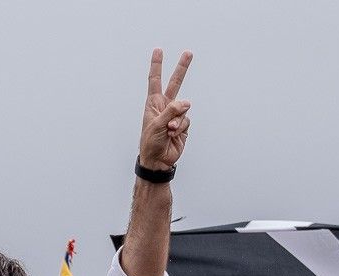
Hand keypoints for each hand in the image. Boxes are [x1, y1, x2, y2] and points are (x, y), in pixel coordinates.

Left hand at [139, 49, 192, 169]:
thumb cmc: (150, 143)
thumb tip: (186, 102)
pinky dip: (181, 127)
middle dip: (182, 68)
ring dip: (178, 120)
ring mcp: (175, 115)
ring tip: (169, 130)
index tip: (158, 51)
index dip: (157, 65)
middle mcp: (165, 106)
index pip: (155, 80)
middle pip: (175, 83)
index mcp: (153, 103)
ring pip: (184, 108)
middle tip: (188, 53)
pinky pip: (187, 120)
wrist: (158, 161)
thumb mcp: (156, 125)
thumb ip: (171, 111)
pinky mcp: (183, 125)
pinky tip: (173, 135)